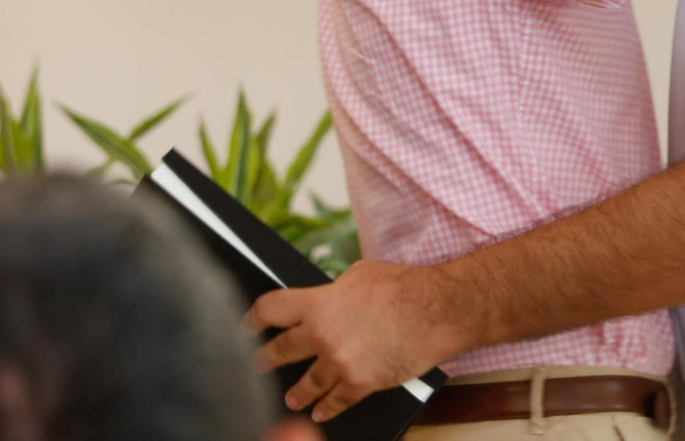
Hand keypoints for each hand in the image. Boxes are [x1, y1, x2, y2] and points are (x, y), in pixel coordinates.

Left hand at [247, 259, 463, 422]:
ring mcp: (339, 362)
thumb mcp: (361, 274)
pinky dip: (327, 407)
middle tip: (254, 367)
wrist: (438, 310)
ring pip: (306, 384)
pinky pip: (336, 401)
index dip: (252, 319)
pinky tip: (321, 411)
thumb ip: (334, 291)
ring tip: (291, 398)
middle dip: (264, 360)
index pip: (270, 310)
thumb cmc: (405, 287)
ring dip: (296, 392)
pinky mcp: (360, 383)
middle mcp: (322, 334)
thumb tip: (325, 299)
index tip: (246, 327)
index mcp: (318, 302)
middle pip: (279, 351)